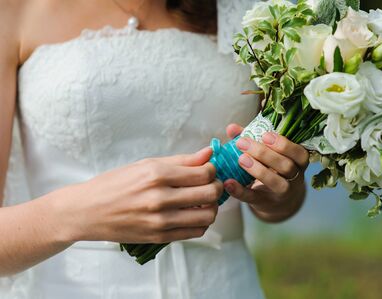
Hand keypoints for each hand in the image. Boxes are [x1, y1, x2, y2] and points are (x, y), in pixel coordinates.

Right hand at [56, 147, 221, 243]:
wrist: (87, 211)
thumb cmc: (114, 184)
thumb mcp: (145, 165)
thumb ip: (180, 160)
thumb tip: (208, 152)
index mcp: (156, 174)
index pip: (203, 172)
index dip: (212, 170)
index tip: (208, 169)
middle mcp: (160, 198)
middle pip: (210, 193)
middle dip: (216, 186)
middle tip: (210, 184)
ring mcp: (160, 220)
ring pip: (207, 216)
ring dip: (212, 207)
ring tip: (203, 201)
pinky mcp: (159, 237)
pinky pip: (195, 232)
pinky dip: (201, 223)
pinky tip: (193, 214)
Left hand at [223, 124, 308, 221]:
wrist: (276, 201)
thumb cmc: (271, 168)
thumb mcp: (267, 152)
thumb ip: (251, 137)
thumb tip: (231, 127)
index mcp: (298, 162)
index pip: (300, 153)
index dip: (285, 144)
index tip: (265, 135)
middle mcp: (295, 179)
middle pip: (286, 166)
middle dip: (264, 153)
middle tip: (243, 143)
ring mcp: (282, 193)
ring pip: (276, 183)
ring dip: (258, 170)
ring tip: (240, 159)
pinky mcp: (265, 203)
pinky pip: (253, 197)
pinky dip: (240, 190)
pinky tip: (228, 182)